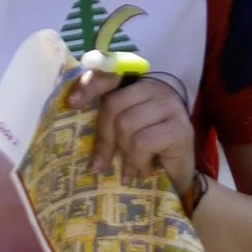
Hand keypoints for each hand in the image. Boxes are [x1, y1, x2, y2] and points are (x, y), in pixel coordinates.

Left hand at [72, 61, 196, 199]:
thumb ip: (105, 120)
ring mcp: (171, 107)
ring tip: (131, 166)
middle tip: (105, 162)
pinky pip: (143, 142)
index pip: (111, 76)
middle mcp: (156, 89)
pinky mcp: (180, 129)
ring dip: (125, 154)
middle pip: (113, 104)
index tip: (71, 103)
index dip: (90, 86)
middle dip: (105, 137)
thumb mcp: (121, 133)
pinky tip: (144, 170)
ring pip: (127, 125)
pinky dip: (138, 161)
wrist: (178, 176)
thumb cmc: (146, 152)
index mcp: (138, 85)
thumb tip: (72, 112)